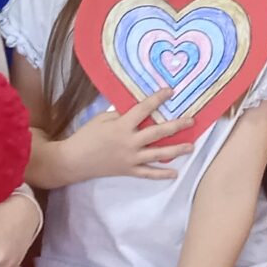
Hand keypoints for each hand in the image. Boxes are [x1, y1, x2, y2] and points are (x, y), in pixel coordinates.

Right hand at [66, 86, 194, 182]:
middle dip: (177, 126)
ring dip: (176, 150)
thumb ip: (120, 115)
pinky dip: (162, 174)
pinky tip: (174, 173)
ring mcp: (131, 158)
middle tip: (192, 120)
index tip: (170, 91)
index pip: (144, 110)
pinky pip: (148, 174)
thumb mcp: (101, 119)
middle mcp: (130, 143)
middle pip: (158, 133)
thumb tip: (138, 111)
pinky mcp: (129, 170)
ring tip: (191, 146)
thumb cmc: (86, 136)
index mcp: (122, 126)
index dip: (157, 99)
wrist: (73, 161)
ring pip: (158, 154)